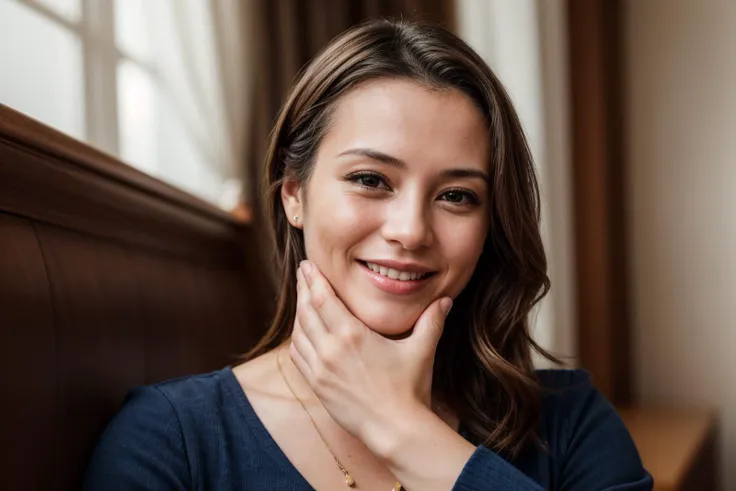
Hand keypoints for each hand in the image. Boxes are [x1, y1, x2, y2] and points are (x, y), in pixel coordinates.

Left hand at [289, 260, 452, 452]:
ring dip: (299, 312)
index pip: (323, 299)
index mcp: (352, 335)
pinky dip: (297, 338)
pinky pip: (299, 356)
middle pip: (306, 311)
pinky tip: (301, 332)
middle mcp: (331, 350)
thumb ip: (431, 321)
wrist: (395, 430)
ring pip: (299, 332)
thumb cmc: (410, 389)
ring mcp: (321, 370)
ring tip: (302, 298)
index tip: (308, 265)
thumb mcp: (422, 350)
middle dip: (303, 289)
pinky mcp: (318, 386)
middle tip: (303, 273)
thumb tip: (445, 299)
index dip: (314, 279)